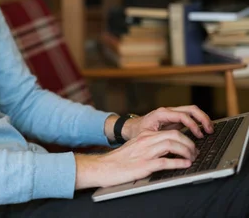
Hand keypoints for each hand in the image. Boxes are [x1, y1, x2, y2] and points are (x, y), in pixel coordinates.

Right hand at [75, 129, 197, 189]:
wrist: (104, 167)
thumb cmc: (119, 160)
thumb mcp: (136, 148)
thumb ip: (150, 146)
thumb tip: (169, 151)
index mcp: (144, 136)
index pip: (171, 131)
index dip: (185, 138)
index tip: (191, 146)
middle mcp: (146, 141)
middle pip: (175, 135)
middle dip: (189, 144)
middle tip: (195, 152)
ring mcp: (145, 153)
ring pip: (172, 145)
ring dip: (187, 152)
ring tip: (192, 158)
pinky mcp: (144, 165)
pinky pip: (166, 162)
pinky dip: (178, 163)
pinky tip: (185, 165)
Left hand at [123, 105, 213, 140]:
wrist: (131, 128)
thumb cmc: (137, 132)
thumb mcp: (147, 136)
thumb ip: (159, 138)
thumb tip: (173, 144)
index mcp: (161, 114)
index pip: (182, 115)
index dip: (192, 124)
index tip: (199, 135)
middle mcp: (168, 112)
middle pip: (190, 109)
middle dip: (202, 118)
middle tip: (209, 130)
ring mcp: (172, 114)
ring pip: (192, 111)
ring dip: (202, 119)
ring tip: (209, 130)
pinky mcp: (174, 119)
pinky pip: (189, 117)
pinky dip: (197, 122)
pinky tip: (202, 131)